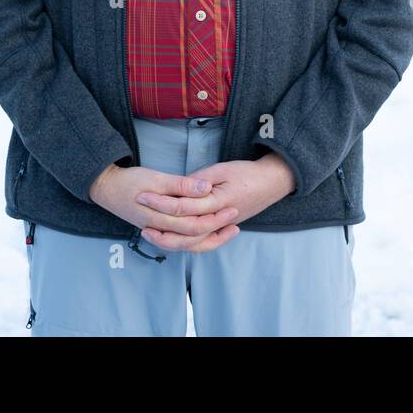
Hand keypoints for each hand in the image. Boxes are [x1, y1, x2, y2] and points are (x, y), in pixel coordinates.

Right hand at [88, 164, 241, 252]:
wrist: (106, 188)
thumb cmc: (129, 182)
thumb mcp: (155, 178)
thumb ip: (180, 185)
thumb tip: (205, 188)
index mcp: (160, 219)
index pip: (193, 226)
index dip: (215, 220)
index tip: (233, 209)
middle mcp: (160, 230)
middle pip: (193, 239)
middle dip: (216, 230)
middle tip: (235, 220)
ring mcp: (158, 231)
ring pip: (187, 244)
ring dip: (208, 238)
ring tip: (226, 229)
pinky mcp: (158, 228)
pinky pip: (180, 239)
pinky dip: (195, 237)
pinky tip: (206, 229)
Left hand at [134, 155, 295, 250]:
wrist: (272, 182)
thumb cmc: (247, 172)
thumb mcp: (223, 169)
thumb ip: (201, 180)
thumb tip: (181, 187)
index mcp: (217, 202)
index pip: (183, 206)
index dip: (161, 202)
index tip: (143, 195)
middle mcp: (218, 219)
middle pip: (184, 230)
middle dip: (160, 224)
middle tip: (140, 219)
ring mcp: (221, 227)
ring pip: (192, 242)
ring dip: (169, 240)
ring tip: (151, 233)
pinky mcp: (221, 229)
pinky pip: (201, 243)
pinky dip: (185, 244)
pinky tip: (171, 239)